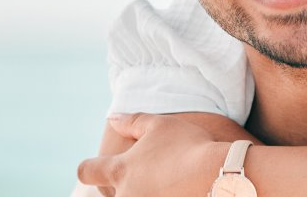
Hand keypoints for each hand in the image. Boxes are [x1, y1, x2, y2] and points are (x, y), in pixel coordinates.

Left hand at [78, 113, 226, 196]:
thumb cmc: (189, 145)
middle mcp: (125, 194)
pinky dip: (162, 195)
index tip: (94, 167)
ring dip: (144, 191)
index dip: (89, 168)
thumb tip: (112, 118)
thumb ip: (132, 122)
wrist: (219, 176)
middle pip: (111, 192)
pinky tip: (176, 190)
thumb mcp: (160, 125)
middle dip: (124, 183)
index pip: (87, 171)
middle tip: (150, 172)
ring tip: (166, 182)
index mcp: (120, 170)